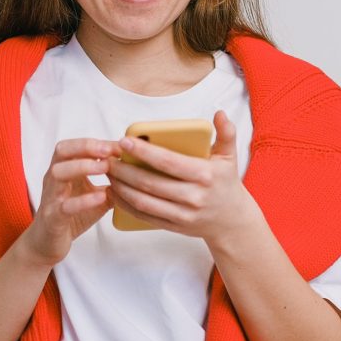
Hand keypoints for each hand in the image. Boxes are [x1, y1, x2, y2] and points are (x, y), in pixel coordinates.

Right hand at [20, 138, 120, 266]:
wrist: (48, 244)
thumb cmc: (72, 216)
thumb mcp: (96, 197)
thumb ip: (113, 184)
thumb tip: (137, 173)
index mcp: (64, 170)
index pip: (75, 146)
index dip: (96, 143)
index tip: (119, 145)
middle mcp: (54, 179)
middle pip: (62, 151)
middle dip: (86, 147)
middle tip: (109, 151)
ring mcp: (51, 198)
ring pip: (58, 173)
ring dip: (82, 166)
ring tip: (105, 168)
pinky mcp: (53, 218)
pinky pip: (64, 206)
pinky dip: (83, 200)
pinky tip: (100, 197)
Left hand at [107, 111, 262, 242]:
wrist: (232, 221)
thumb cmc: (225, 183)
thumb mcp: (229, 157)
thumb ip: (226, 133)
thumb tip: (219, 113)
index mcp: (205, 175)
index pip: (168, 162)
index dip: (144, 152)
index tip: (125, 141)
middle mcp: (193, 197)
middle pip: (150, 183)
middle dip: (125, 170)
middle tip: (108, 159)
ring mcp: (183, 215)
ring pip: (144, 202)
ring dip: (121, 188)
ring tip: (109, 174)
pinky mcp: (174, 227)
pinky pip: (145, 216)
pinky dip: (126, 205)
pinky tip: (116, 193)